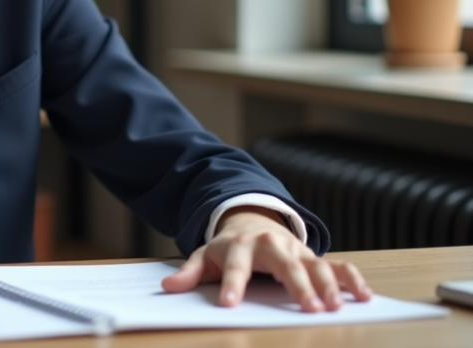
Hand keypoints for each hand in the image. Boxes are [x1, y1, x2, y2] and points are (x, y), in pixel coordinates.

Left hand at [161, 206, 372, 311]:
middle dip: (297, 285)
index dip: (233, 284)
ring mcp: (297, 251)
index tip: (230, 304)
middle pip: (285, 265)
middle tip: (308, 308)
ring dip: (329, 285)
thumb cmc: (227, 249)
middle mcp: (272, 246)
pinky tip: (365, 296)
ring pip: (316, 265)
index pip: (236, 267)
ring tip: (336, 306)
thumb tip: (168, 289)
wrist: (251, 223)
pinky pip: (339, 266)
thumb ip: (189, 273)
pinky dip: (352, 279)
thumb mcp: (205, 257)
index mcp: (240, 247)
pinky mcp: (315, 257)